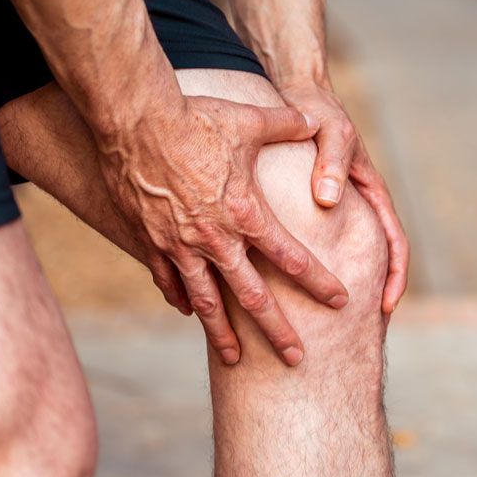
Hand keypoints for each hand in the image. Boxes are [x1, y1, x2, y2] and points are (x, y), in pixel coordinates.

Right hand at [94, 95, 349, 365]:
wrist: (135, 121)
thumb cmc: (196, 117)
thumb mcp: (250, 119)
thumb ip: (287, 124)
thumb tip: (315, 118)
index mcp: (246, 213)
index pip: (292, 257)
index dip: (319, 281)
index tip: (340, 301)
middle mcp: (215, 238)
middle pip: (253, 296)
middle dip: (278, 330)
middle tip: (296, 359)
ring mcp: (180, 244)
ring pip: (206, 302)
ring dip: (222, 333)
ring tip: (235, 359)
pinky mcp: (151, 241)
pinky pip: (168, 280)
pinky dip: (180, 299)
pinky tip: (187, 312)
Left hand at [279, 81, 409, 313]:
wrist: (299, 96)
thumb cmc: (319, 111)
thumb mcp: (329, 132)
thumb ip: (331, 162)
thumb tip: (328, 200)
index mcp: (371, 192)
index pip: (394, 241)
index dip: (395, 274)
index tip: (385, 305)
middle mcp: (357, 204)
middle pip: (374, 256)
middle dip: (372, 291)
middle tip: (361, 330)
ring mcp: (336, 207)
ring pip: (346, 254)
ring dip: (343, 283)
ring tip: (326, 319)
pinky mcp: (312, 206)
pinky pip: (316, 242)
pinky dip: (312, 265)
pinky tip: (291, 285)